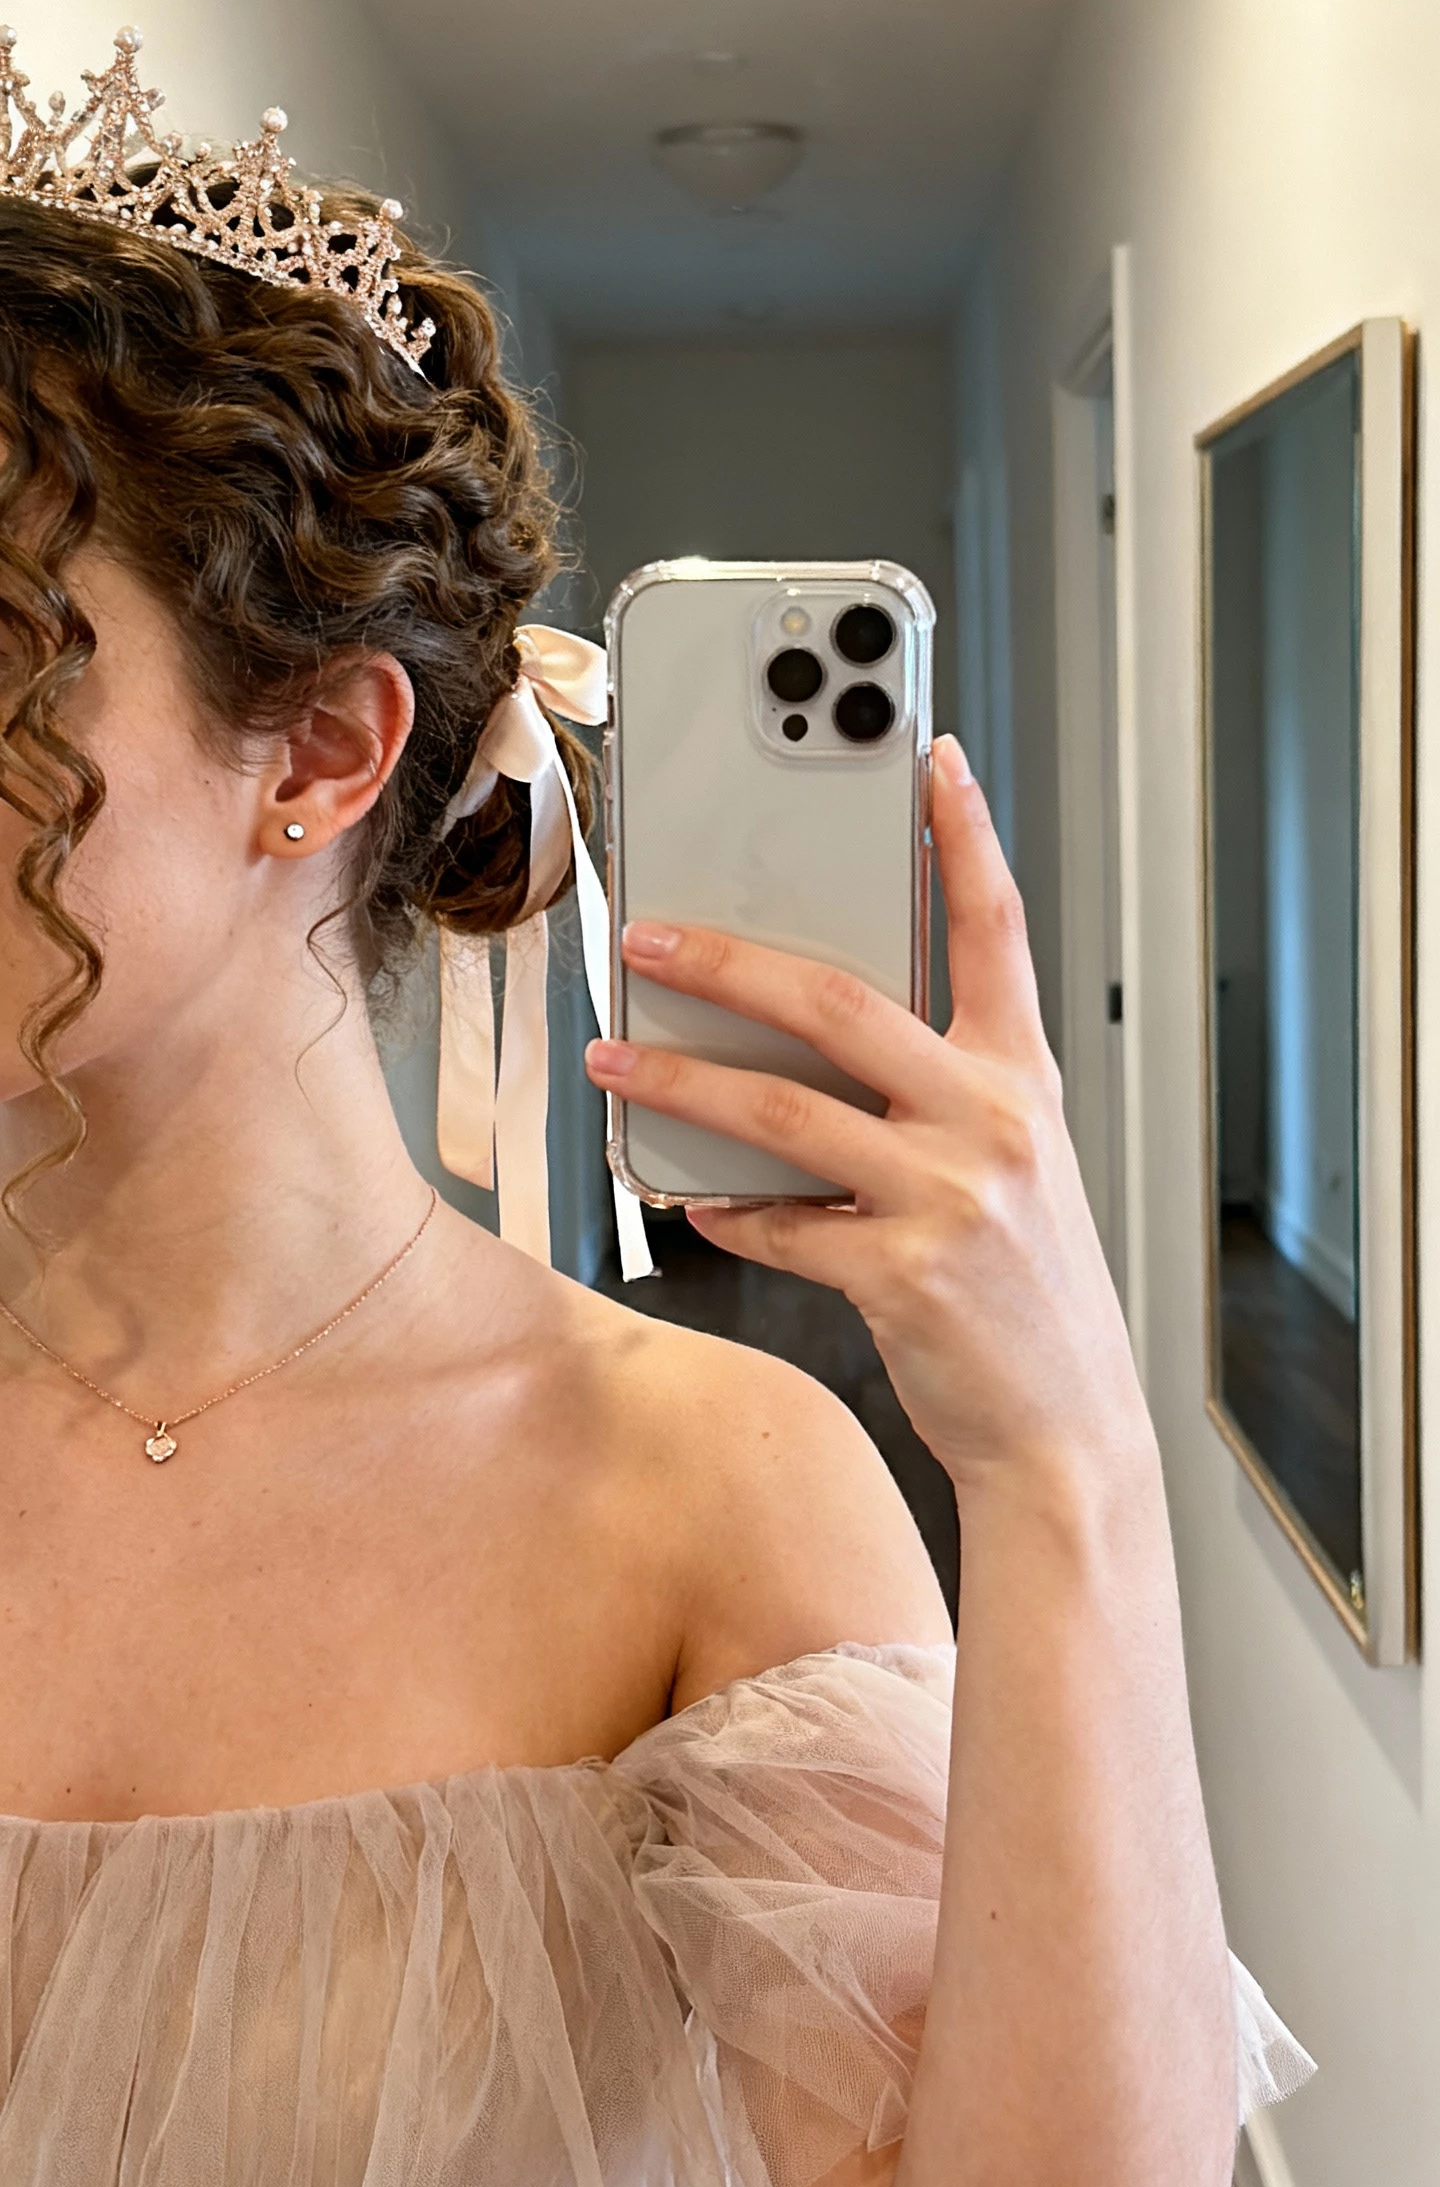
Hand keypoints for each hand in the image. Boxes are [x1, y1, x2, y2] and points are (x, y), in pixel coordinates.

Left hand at [584, 736, 1152, 1495]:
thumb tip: (798, 1045)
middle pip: (842, 1003)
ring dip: (681, 1079)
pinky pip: (781, 1225)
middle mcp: (995, 1121)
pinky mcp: (906, 1275)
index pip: (997, 929)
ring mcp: (952, 1197)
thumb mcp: (1011, 1165)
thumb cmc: (1027, 1289)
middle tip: (650, 930)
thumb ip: (931, 1094)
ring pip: (786, 1110)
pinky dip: (727, 1210)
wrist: (1068, 1428)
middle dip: (730, 959)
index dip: (964, 836)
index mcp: (1022, 1079)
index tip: (927, 758)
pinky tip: (691, 1201)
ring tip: (613, 1053)